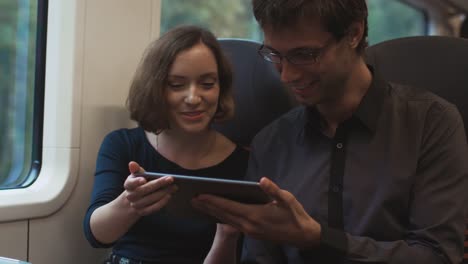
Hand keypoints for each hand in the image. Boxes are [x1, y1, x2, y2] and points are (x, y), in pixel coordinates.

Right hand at [124, 161, 177, 215]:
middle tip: (171, 179)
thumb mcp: (137, 175)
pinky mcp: (142, 212)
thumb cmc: (139, 183)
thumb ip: (136, 170)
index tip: (144, 179)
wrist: (134, 200)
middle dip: (158, 184)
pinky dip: (161, 203)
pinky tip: (169, 196)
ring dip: (162, 193)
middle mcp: (130, 196)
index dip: (136, 182)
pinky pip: (152, 209)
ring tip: (173, 187)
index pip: (131, 183)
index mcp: (128, 185)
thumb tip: (132, 163)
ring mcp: (136, 205)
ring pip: (149, 199)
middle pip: (144, 190)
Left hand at [192, 177, 320, 248]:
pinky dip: (221, 218)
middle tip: (192, 199)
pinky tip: (215, 214)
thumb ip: (273, 190)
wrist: (302, 236)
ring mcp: (249, 231)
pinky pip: (231, 225)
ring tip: (198, 205)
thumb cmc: (294, 215)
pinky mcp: (251, 233)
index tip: (200, 195)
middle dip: (207, 207)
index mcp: (255, 215)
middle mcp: (249, 225)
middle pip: (223, 215)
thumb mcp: (287, 199)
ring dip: (211, 213)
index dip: (213, 201)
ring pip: (225, 221)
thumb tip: (261, 180)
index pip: (229, 207)